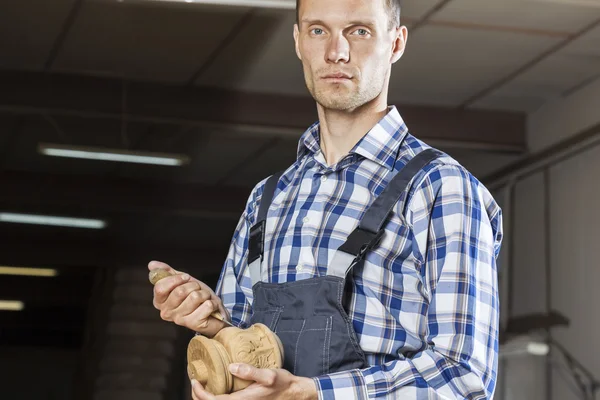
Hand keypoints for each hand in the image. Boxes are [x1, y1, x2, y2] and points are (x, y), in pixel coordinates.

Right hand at [149, 260, 229, 336]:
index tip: (186, 277)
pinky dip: (212, 303)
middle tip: (197, 290)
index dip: (176, 279)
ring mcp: (180, 320)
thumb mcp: (182, 281)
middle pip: (180, 291)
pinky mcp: (194, 324)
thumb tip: (152, 265)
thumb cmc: (196, 296)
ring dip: (204, 294)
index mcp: (160, 302)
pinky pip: (207, 305)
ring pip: (195, 297)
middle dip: (194, 286)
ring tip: (203, 299)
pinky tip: (209, 308)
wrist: (212, 312)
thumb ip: (167, 272)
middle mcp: (166, 313)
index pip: (160, 288)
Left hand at [190, 363, 317, 399]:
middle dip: (199, 396)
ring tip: (201, 384)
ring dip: (207, 397)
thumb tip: (231, 367)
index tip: (195, 382)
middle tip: (194, 382)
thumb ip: (250, 371)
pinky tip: (216, 386)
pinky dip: (216, 396)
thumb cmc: (282, 384)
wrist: (294, 393)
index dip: (201, 394)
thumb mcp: (268, 375)